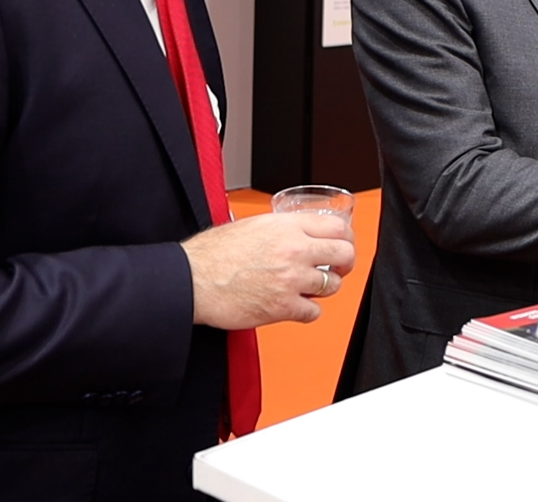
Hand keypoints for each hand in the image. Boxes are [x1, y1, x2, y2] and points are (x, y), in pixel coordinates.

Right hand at [181, 212, 355, 329]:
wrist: (192, 279)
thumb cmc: (212, 254)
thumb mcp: (250, 225)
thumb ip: (279, 228)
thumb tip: (294, 231)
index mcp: (286, 226)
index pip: (337, 227)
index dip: (345, 237)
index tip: (343, 244)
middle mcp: (294, 250)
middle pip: (344, 254)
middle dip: (344, 262)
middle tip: (338, 267)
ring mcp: (291, 279)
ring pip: (332, 285)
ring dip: (324, 288)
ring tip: (310, 287)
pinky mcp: (283, 307)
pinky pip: (313, 312)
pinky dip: (307, 311)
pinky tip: (296, 306)